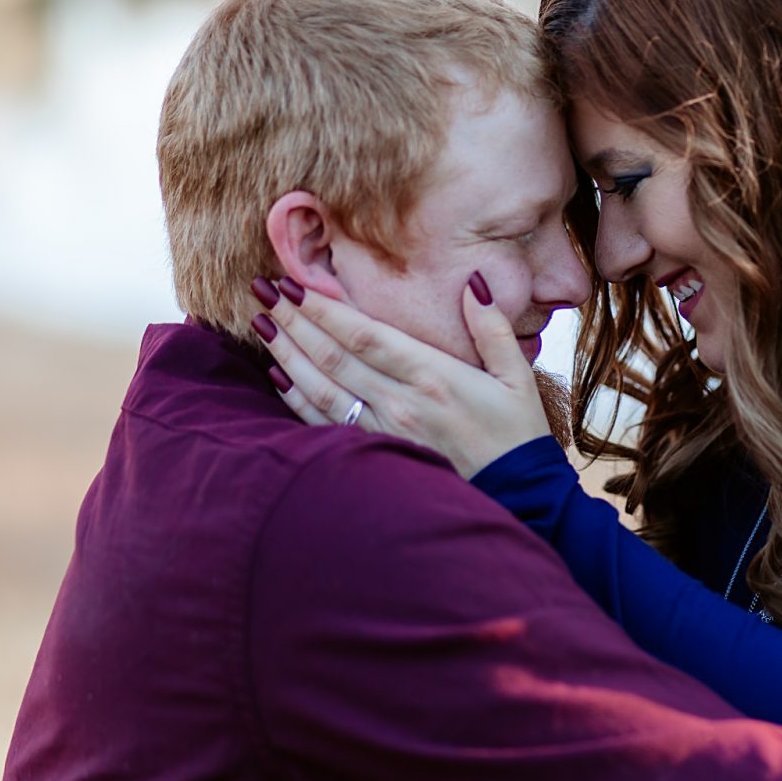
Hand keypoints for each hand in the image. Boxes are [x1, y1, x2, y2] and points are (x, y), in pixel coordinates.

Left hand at [250, 275, 551, 478]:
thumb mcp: (517, 376)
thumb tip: (472, 282)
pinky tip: (278, 376)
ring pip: (321, 388)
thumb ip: (492, 327)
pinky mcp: (378, 455)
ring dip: (287, 354)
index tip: (292, 283)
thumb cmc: (518, 435)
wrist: (520, 498)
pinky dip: (297, 399)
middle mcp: (401, 403)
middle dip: (293, 320)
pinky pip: (326, 424)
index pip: (364, 334)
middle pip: (333, 356)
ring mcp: (385, 432)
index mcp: (434, 376)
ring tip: (261, 325)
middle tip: (262, 290)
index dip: (323, 308)